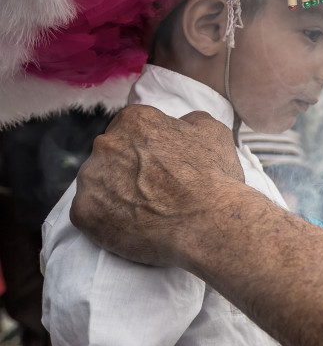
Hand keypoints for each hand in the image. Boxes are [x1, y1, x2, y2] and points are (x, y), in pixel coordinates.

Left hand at [70, 105, 245, 267]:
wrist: (208, 223)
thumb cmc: (215, 178)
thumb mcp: (214, 132)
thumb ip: (190, 120)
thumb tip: (182, 123)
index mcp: (135, 121)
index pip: (131, 128)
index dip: (147, 147)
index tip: (160, 164)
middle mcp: (106, 144)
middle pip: (110, 154)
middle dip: (127, 168)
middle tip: (152, 188)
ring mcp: (91, 179)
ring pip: (97, 183)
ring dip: (113, 193)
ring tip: (143, 210)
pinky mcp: (84, 212)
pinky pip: (88, 214)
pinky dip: (105, 220)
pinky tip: (130, 225)